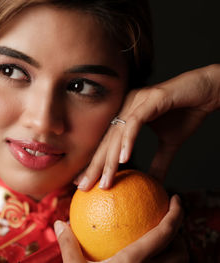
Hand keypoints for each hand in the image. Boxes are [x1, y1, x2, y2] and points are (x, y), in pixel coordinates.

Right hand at [55, 195, 185, 262]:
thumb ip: (68, 244)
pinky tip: (148, 262)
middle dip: (182, 237)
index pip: (163, 234)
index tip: (176, 199)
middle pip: (183, 253)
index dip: (176, 214)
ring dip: (176, 253)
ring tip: (163, 245)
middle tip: (169, 225)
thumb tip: (60, 223)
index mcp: (133, 262)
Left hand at [77, 64, 219, 189]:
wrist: (208, 91)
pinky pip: (136, 122)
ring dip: (110, 160)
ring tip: (103, 181)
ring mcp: (137, 102)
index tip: (85, 182)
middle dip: (95, 166)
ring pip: (118, 134)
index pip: (108, 144)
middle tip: (83, 186)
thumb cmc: (188, 113)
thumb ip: (159, 161)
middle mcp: (126, 108)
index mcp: (127, 116)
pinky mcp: (151, 99)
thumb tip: (153, 183)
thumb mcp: (170, 143)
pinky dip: (129, 140)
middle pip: (107, 141)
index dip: (96, 164)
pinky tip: (124, 159)